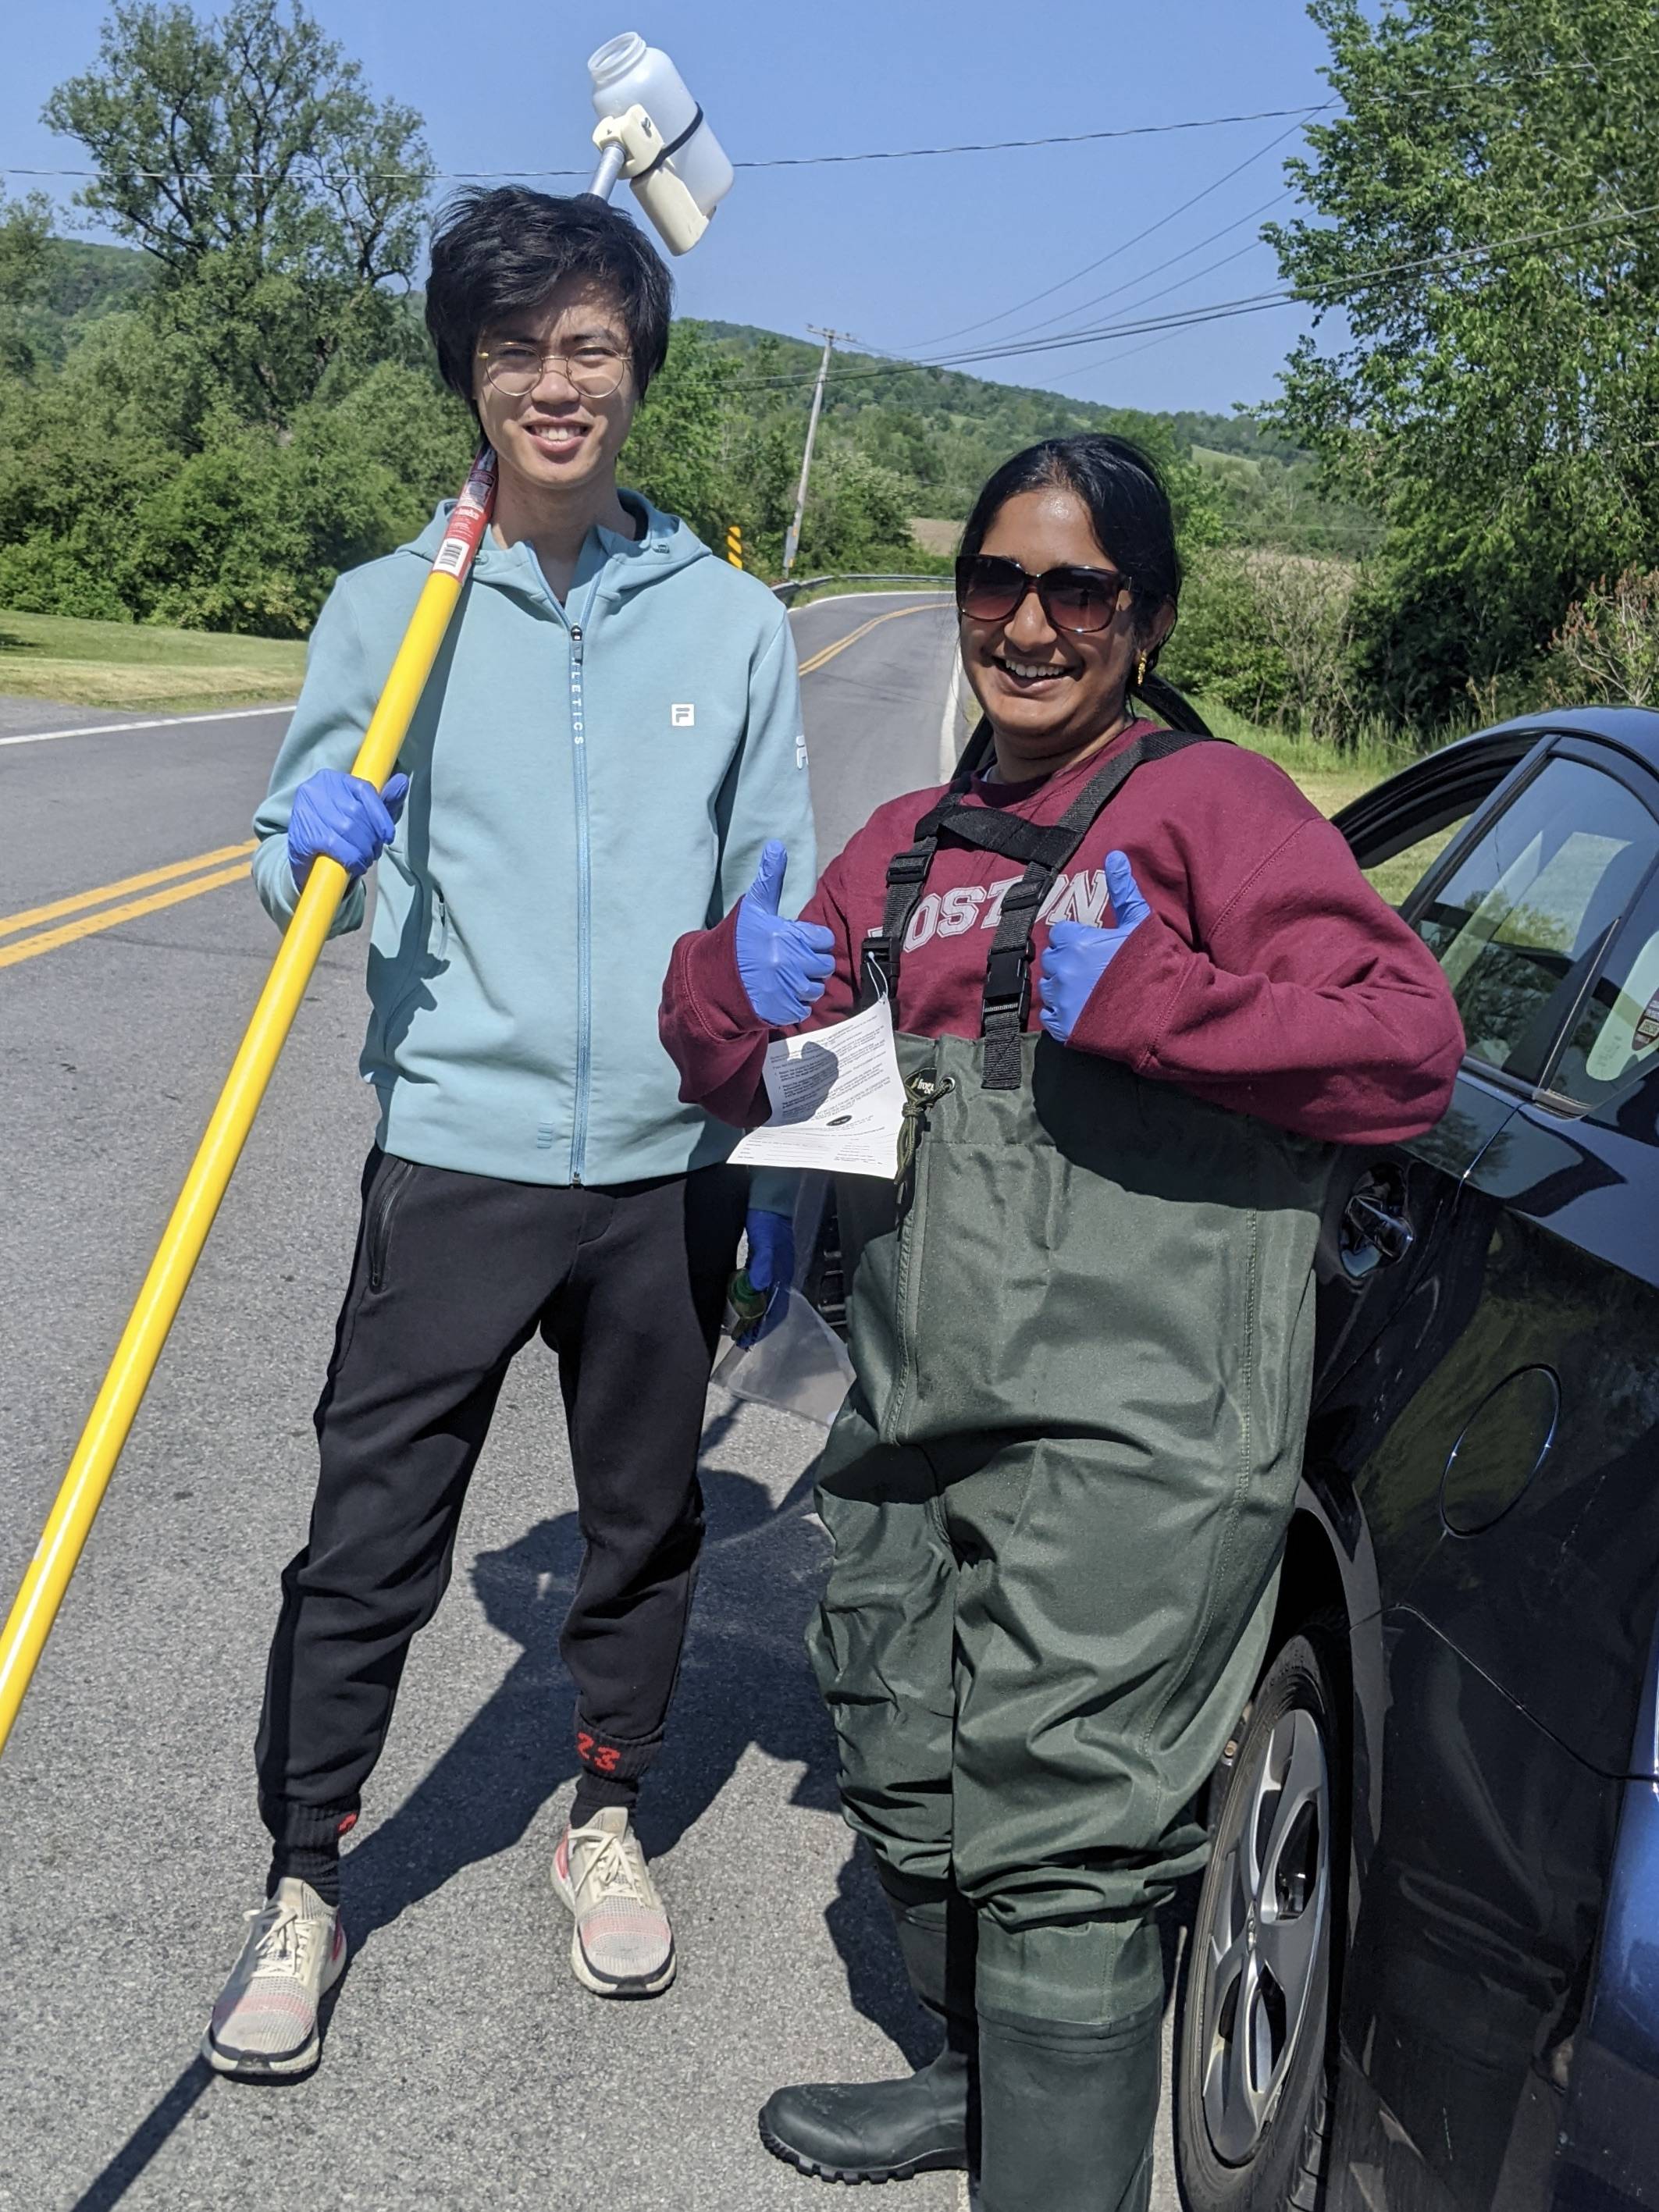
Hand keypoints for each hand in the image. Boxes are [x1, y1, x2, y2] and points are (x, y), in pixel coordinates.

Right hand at [288, 768, 409, 888]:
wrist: (304, 857)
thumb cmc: (337, 830)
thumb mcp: (364, 814)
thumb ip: (384, 800)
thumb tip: (402, 781)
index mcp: (331, 778)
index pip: (364, 790)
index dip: (381, 815)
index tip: (389, 836)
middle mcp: (315, 788)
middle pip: (356, 812)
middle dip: (371, 837)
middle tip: (374, 852)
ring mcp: (305, 810)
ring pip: (348, 829)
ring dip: (364, 850)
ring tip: (366, 859)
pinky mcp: (301, 834)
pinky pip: (335, 845)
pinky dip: (352, 859)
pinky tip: (355, 865)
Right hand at [734, 841, 834, 1026]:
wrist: (711, 981)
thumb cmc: (737, 941)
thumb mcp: (753, 907)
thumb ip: (770, 879)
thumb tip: (776, 845)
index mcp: (783, 935)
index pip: (823, 940)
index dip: (811, 941)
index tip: (794, 942)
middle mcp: (786, 962)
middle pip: (824, 965)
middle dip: (810, 964)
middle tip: (787, 962)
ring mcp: (784, 989)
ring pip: (816, 988)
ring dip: (804, 985)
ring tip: (782, 978)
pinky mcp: (781, 1011)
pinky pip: (805, 1009)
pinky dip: (794, 1004)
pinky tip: (777, 994)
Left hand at [738, 1206, 793, 1345]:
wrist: (768, 1198)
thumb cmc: (767, 1220)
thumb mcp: (764, 1242)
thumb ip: (761, 1265)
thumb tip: (756, 1288)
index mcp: (781, 1273)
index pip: (775, 1309)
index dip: (762, 1326)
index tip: (748, 1339)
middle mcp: (778, 1275)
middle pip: (770, 1309)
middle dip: (757, 1325)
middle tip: (741, 1338)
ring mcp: (772, 1268)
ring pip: (764, 1300)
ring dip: (753, 1315)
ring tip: (739, 1326)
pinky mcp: (763, 1261)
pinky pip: (758, 1288)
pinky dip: (750, 1300)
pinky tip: (739, 1301)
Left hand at [1036, 850, 1151, 1043]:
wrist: (1166, 1013)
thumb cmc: (1156, 965)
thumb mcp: (1141, 922)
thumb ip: (1123, 890)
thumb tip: (1114, 854)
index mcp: (1076, 942)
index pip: (1059, 934)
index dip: (1077, 940)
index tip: (1095, 950)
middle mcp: (1062, 970)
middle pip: (1052, 960)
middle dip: (1069, 963)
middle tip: (1096, 973)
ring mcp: (1061, 1000)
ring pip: (1048, 988)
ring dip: (1063, 989)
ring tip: (1092, 993)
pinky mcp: (1063, 1028)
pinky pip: (1050, 1017)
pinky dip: (1063, 1015)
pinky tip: (1086, 1013)